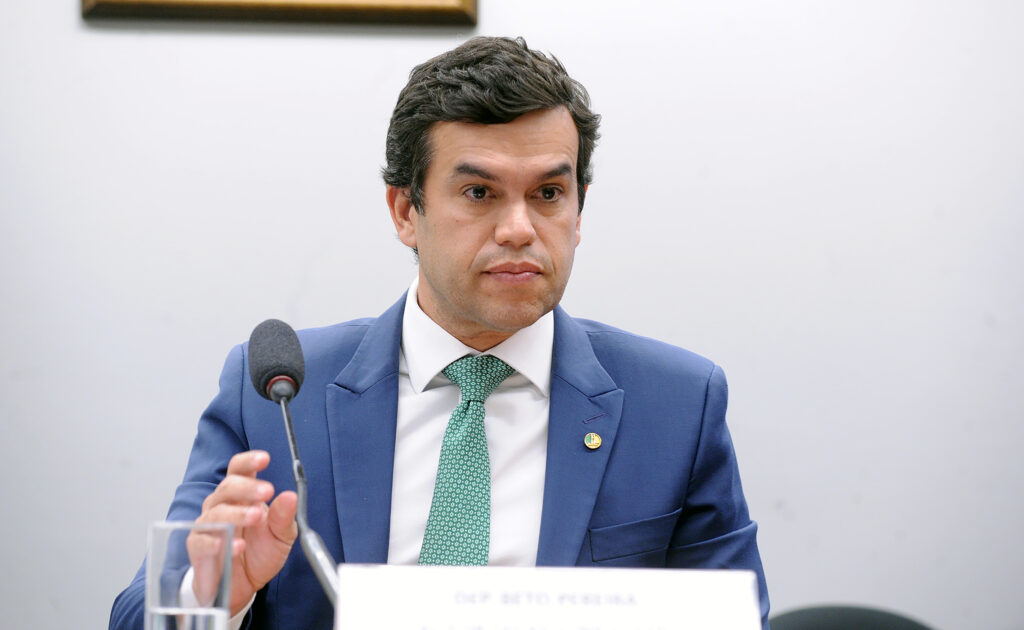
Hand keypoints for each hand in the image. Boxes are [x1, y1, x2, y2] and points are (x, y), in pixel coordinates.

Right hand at [189, 450, 297, 615]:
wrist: (243, 586)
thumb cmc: (259, 553)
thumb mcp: (281, 535)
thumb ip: (284, 517)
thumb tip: (290, 496)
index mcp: (242, 496)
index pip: (239, 470)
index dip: (249, 461)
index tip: (264, 458)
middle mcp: (221, 505)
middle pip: (227, 487)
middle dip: (247, 487)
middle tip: (267, 491)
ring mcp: (207, 525)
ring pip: (216, 512)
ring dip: (237, 513)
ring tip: (256, 517)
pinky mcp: (198, 548)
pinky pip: (202, 541)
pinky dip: (218, 542)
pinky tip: (237, 545)